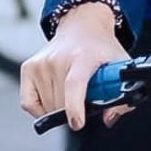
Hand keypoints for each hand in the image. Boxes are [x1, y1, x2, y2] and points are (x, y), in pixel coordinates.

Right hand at [20, 0, 126, 132]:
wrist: (82, 27)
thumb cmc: (101, 50)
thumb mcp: (120, 67)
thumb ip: (122, 96)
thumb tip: (109, 119)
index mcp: (83, 56)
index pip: (74, 84)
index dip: (75, 107)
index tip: (77, 123)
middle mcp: (58, 58)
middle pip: (61, 103)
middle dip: (75, 111)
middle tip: (85, 97)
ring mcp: (41, 63)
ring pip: (47, 107)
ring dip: (60, 108)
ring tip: (71, 91)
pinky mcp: (28, 68)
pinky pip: (29, 104)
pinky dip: (41, 109)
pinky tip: (54, 97)